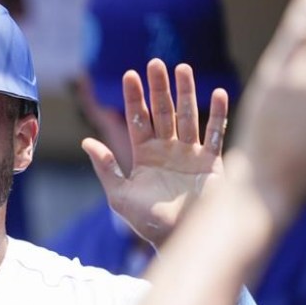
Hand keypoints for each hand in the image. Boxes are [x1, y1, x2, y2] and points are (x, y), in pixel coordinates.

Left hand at [83, 58, 227, 247]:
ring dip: (187, 93)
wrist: (179, 242)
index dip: (134, 98)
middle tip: (155, 63)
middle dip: (159, 88)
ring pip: (188, 116)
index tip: (129, 75)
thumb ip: (106, 168)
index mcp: (145, 156)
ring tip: (183, 69)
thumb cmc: (149, 223)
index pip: (138, 120)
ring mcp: (191, 154)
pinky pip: (216, 135)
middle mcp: (168, 150)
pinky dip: (218, 115)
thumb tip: (86, 142)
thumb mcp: (121, 196)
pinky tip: (219, 94)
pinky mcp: (212, 163)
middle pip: (163, 112)